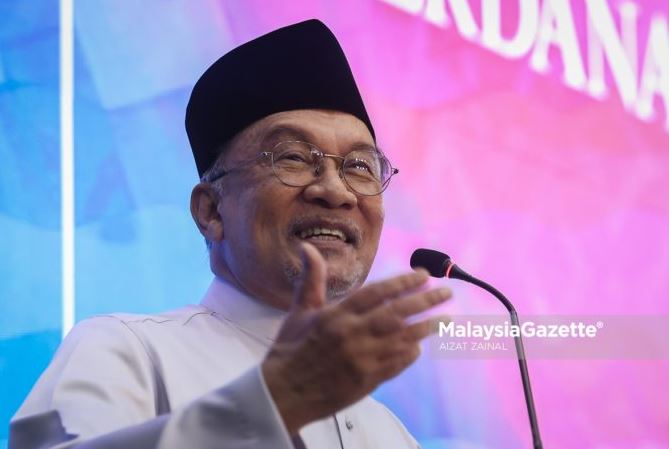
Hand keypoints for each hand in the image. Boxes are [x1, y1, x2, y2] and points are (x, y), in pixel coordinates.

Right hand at [261, 242, 450, 434]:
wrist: (284, 394)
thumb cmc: (291, 350)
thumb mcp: (299, 312)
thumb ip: (312, 280)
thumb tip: (307, 248)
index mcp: (336, 316)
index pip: (377, 293)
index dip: (402, 282)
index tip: (423, 274)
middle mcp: (352, 335)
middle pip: (396, 314)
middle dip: (424, 301)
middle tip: (445, 293)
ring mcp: (362, 360)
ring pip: (402, 339)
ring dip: (426, 328)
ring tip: (446, 319)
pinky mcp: (367, 381)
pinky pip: (396, 364)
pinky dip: (410, 354)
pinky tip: (419, 346)